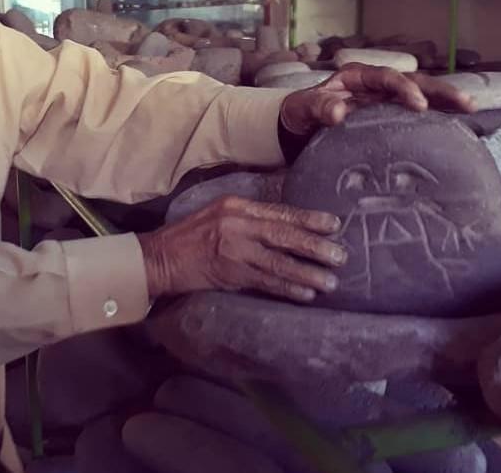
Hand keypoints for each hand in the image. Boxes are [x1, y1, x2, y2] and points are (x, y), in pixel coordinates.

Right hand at [137, 195, 347, 302]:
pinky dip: (286, 287)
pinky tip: (304, 293)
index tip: (333, 225)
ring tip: (330, 282)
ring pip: (278, 261)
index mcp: (236, 206)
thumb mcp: (218, 215)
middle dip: (314, 246)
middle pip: (283, 235)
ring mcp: (233, 248)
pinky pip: (264, 281)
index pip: (279, 212)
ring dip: (306, 272)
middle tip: (340, 256)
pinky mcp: (229, 272)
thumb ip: (248, 218)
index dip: (308, 219)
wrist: (159, 257)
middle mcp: (236, 223)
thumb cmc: (190, 236)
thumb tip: (284, 226)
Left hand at [279, 63, 474, 137]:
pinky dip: (436, 117)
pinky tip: (457, 126)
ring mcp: (384, 100)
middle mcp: (376, 84)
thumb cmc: (300, 112)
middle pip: (413, 82)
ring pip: (420, 95)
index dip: (405, 89)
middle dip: (439, 91)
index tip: (419, 104)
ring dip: (444, 101)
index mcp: (357, 76)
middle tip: (465, 102)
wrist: (298, 126)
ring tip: (470, 109)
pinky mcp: (388, 116)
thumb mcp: (303, 108)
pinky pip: (416, 114)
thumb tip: (340, 111)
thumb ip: (319, 107)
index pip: (387, 78)